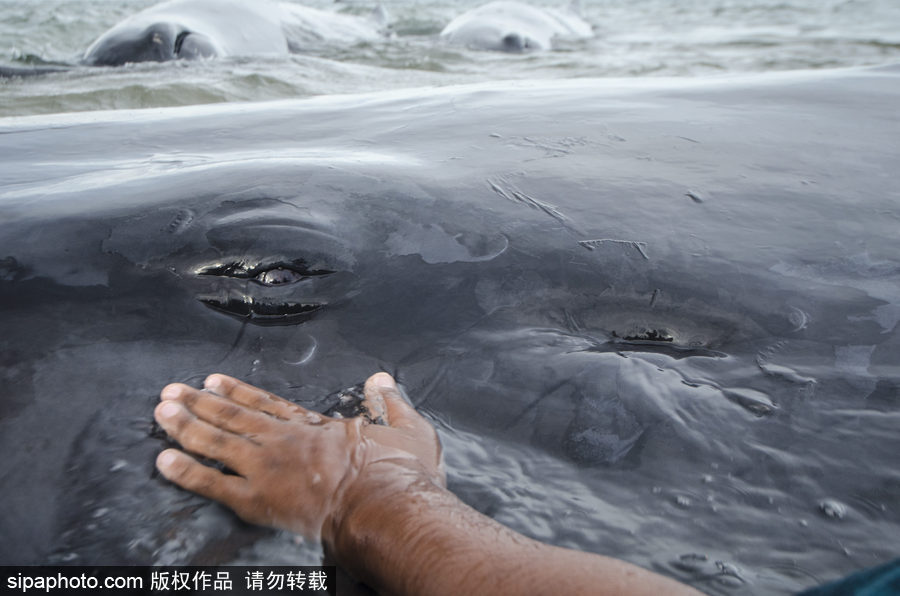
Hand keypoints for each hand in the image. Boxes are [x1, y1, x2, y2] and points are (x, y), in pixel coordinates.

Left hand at [154, 372, 444, 540]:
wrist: (387, 508)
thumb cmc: (400, 475)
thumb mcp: (409, 429)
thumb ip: (391, 403)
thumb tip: (382, 379)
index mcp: (314, 427)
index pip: (265, 403)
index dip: (236, 392)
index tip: (212, 381)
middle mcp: (284, 441)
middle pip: (232, 416)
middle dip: (198, 403)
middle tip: (171, 391)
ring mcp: (268, 468)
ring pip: (217, 442)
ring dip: (185, 426)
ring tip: (160, 412)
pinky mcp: (258, 500)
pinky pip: (212, 484)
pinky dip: (186, 472)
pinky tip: (164, 460)